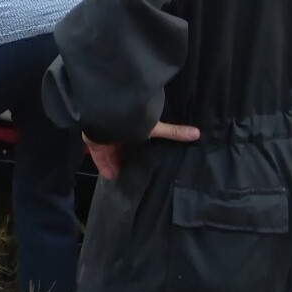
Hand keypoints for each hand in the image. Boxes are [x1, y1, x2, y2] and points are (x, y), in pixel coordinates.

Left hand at [85, 121, 200, 180]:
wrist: (108, 114)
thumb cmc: (133, 119)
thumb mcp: (154, 127)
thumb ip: (173, 131)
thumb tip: (197, 133)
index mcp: (129, 123)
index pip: (133, 135)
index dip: (137, 145)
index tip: (141, 156)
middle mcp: (116, 128)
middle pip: (119, 145)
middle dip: (123, 156)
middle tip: (129, 170)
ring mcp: (103, 135)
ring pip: (110, 152)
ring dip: (114, 164)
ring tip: (121, 177)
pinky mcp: (94, 142)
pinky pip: (99, 157)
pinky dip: (104, 166)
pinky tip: (109, 177)